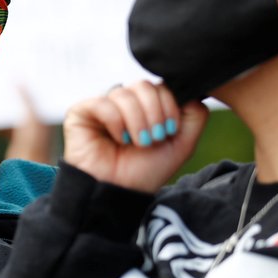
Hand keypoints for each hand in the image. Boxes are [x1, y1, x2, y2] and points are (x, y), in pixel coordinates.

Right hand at [62, 81, 207, 191]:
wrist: (118, 192)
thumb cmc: (145, 171)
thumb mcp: (182, 144)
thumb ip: (195, 116)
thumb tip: (192, 91)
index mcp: (145, 106)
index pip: (161, 85)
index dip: (169, 105)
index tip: (168, 132)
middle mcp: (124, 103)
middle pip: (144, 85)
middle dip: (154, 113)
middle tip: (153, 139)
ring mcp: (102, 106)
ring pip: (124, 94)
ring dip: (136, 121)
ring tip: (136, 143)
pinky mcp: (81, 112)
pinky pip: (102, 103)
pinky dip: (115, 121)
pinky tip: (117, 139)